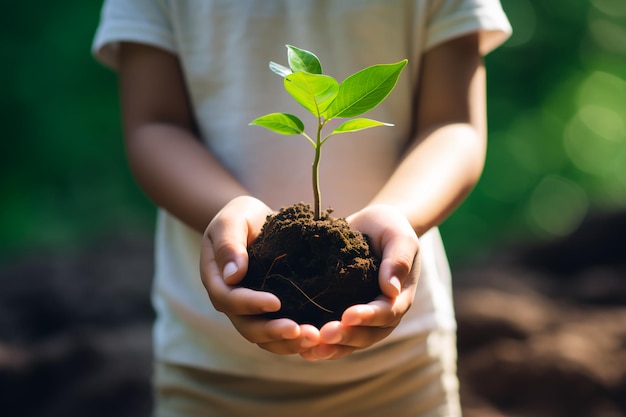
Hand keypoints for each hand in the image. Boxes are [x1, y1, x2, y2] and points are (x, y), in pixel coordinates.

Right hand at [200, 196, 320, 354]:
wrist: (257, 221)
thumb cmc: (241, 217)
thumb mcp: (232, 220)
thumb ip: (229, 244)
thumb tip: (233, 276)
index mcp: (217, 281)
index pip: (229, 300)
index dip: (251, 304)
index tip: (276, 303)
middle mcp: (232, 302)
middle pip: (248, 327)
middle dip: (274, 332)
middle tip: (303, 333)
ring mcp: (250, 311)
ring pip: (265, 338)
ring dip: (289, 343)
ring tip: (315, 339)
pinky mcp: (270, 313)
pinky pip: (280, 334)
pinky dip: (296, 340)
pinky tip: (319, 339)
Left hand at [300, 204, 419, 360]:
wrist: (371, 226)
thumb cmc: (388, 228)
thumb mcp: (397, 236)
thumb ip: (398, 259)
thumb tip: (391, 289)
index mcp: (399, 297)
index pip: (387, 313)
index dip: (368, 317)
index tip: (348, 315)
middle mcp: (382, 314)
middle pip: (368, 335)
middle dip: (346, 337)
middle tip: (324, 335)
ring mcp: (363, 318)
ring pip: (351, 342)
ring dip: (332, 347)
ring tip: (311, 348)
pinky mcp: (342, 313)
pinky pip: (335, 336)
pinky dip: (321, 345)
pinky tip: (302, 348)